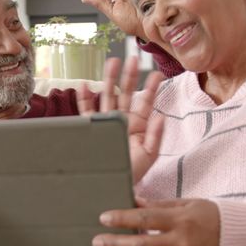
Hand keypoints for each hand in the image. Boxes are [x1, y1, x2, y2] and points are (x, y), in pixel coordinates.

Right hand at [77, 56, 164, 182]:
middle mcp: (122, 120)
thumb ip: (155, 136)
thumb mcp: (149, 156)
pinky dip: (84, 100)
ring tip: (112, 62)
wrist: (113, 186)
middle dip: (129, 76)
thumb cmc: (132, 174)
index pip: (146, 102)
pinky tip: (83, 86)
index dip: (151, 88)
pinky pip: (86, 112)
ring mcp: (106, 123)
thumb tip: (161, 116)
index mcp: (138, 125)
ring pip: (107, 97)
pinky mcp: (91, 130)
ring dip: (108, 80)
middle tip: (133, 59)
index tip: (157, 74)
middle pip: (126, 93)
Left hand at [93, 198, 220, 245]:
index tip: (104, 218)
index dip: (122, 218)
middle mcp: (179, 240)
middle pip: (140, 244)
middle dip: (115, 243)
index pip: (144, 218)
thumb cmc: (207, 214)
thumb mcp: (184, 204)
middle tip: (97, 241)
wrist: (234, 236)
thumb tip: (133, 202)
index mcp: (179, 219)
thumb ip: (158, 206)